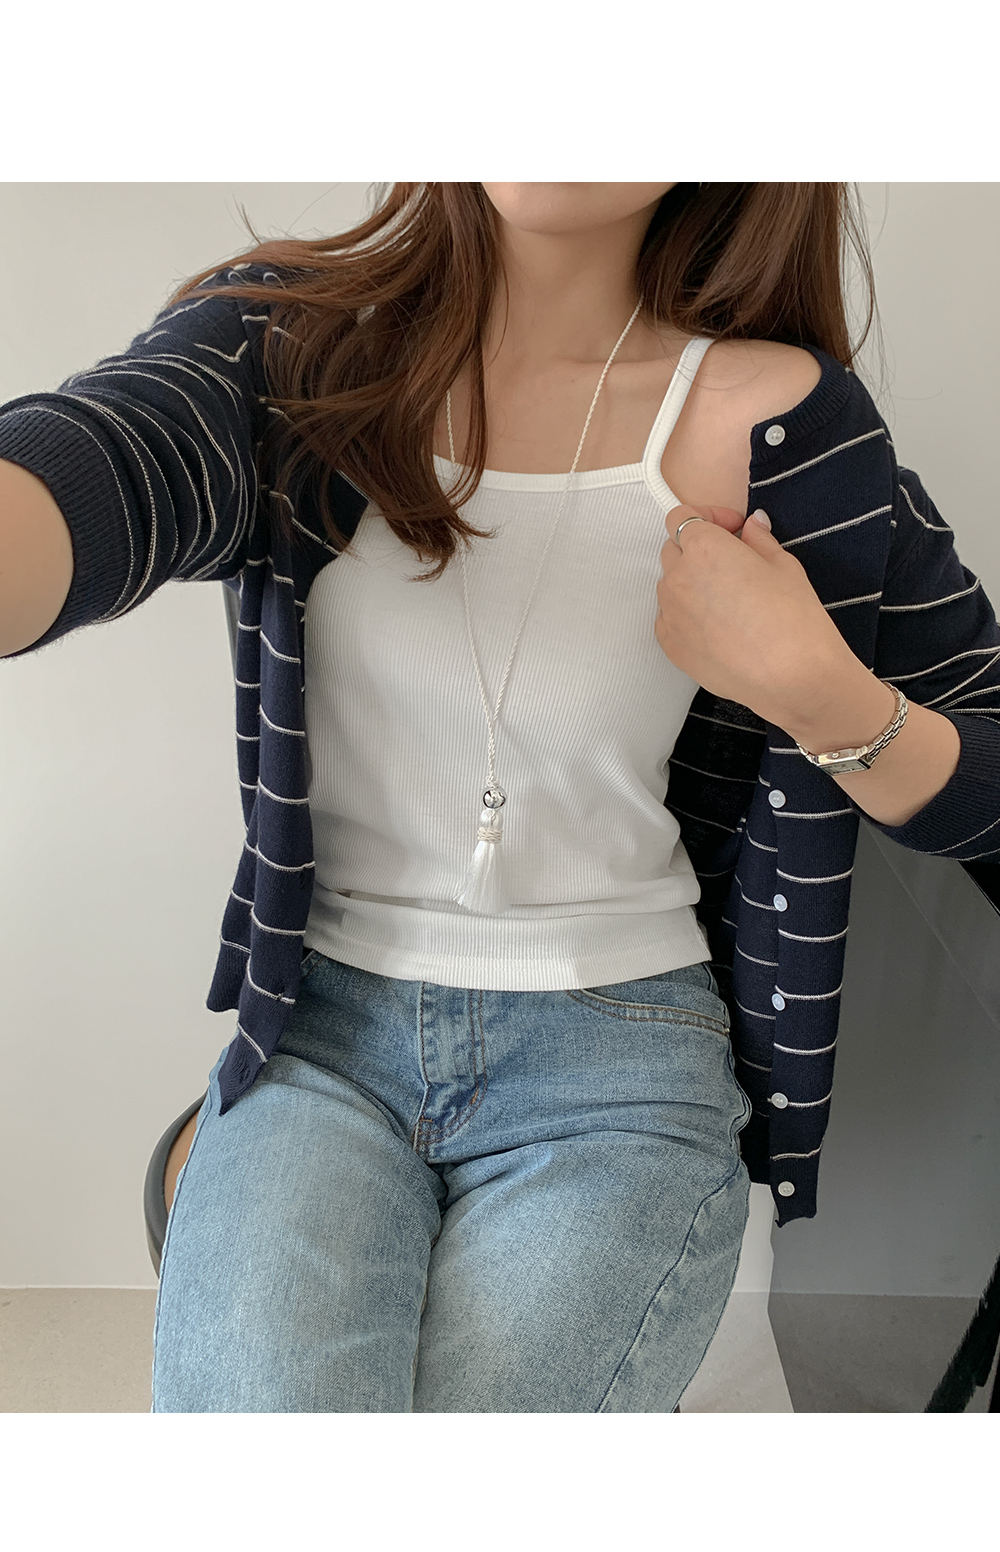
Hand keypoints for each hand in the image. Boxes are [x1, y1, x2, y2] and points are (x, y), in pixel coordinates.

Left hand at [654, 503, 860, 730]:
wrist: (791, 677)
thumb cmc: (793, 617)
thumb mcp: (784, 565)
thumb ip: (758, 540)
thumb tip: (750, 525)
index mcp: (704, 548)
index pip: (682, 517)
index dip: (708, 517)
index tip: (733, 529)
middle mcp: (678, 578)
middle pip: (673, 549)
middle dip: (698, 549)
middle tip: (732, 562)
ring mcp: (669, 613)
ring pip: (670, 585)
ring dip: (690, 582)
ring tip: (726, 599)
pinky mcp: (670, 645)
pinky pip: (670, 617)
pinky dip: (686, 614)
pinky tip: (718, 626)